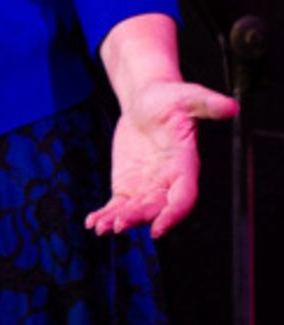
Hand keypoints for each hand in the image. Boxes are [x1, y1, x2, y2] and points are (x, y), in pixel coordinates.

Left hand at [85, 77, 236, 238]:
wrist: (146, 100)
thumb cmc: (170, 98)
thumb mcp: (188, 96)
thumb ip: (208, 103)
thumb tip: (231, 106)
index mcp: (185, 164)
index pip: (183, 196)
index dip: (173, 214)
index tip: (158, 228)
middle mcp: (168, 180)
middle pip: (156, 207)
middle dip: (138, 218)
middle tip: (118, 224)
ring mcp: (147, 186)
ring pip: (135, 210)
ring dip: (119, 220)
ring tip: (101, 226)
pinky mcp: (128, 185)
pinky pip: (119, 205)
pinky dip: (106, 215)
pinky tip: (93, 223)